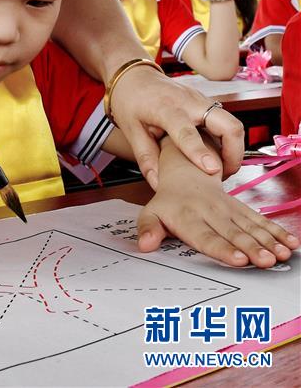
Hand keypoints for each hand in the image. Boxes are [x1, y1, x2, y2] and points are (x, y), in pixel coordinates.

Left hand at [110, 66, 243, 186]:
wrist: (135, 75)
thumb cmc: (130, 100)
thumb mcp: (131, 130)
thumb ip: (146, 158)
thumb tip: (159, 185)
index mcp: (166, 108)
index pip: (186, 131)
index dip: (200, 151)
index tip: (212, 170)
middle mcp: (189, 102)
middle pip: (228, 125)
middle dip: (234, 153)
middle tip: (224, 174)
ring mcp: (201, 100)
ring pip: (232, 123)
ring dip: (233, 148)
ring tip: (220, 167)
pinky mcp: (205, 102)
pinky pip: (225, 121)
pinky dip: (226, 140)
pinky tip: (214, 153)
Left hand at [137, 141, 298, 266]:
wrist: (185, 170)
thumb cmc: (169, 201)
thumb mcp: (151, 212)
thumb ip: (149, 229)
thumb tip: (144, 245)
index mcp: (187, 215)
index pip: (205, 235)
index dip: (222, 248)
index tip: (239, 259)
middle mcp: (210, 211)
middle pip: (232, 232)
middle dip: (252, 247)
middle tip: (266, 260)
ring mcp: (228, 208)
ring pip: (250, 226)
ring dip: (268, 240)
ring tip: (282, 254)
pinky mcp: (241, 208)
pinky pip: (260, 219)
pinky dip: (276, 231)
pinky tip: (290, 243)